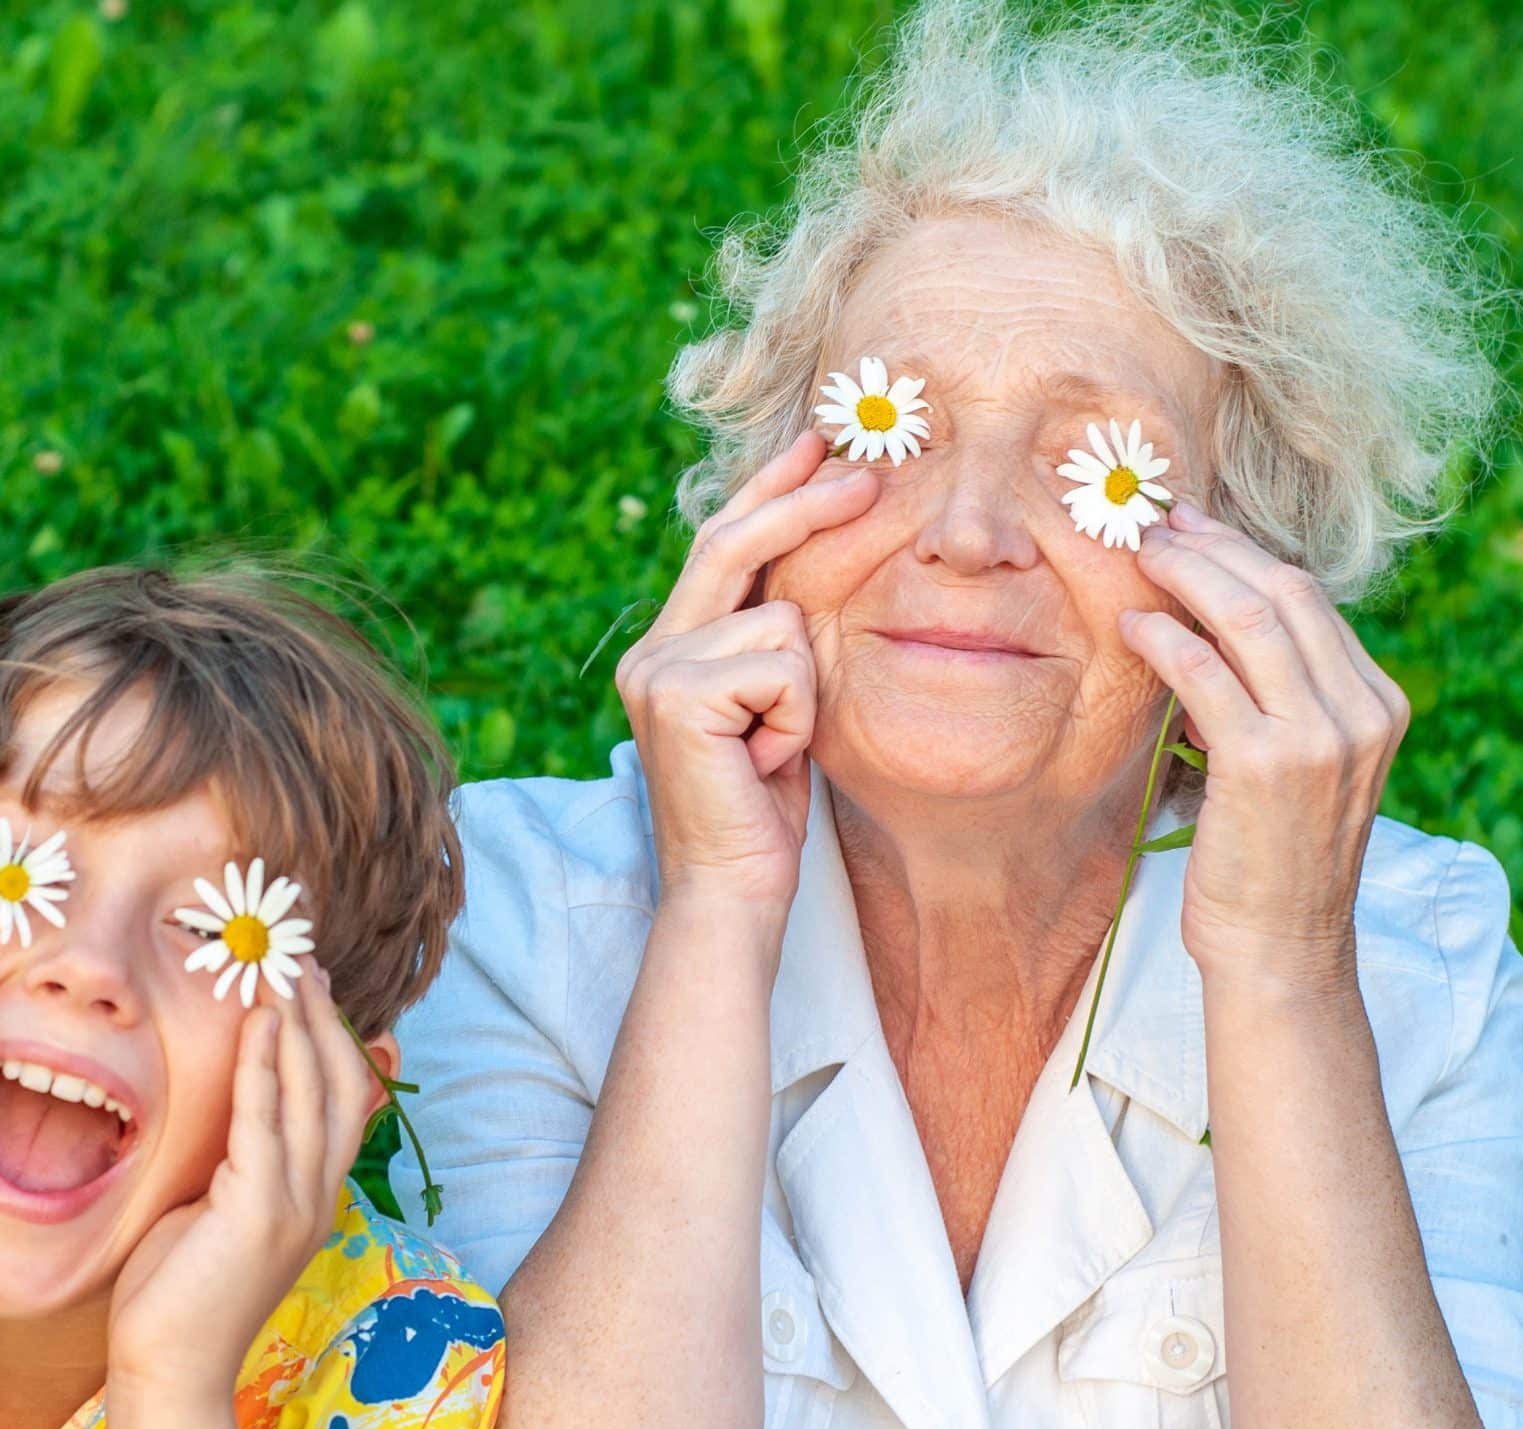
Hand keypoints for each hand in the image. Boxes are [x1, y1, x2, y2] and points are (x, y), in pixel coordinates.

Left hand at [108, 967, 376, 1405]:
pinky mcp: (259, 1214)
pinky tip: (259, 1021)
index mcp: (314, 1200)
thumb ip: (232, 1161)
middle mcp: (319, 1198)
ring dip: (299, 1024)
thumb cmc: (176, 1297)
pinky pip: (267, 1122)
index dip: (332, 1036)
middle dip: (323, 1014)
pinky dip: (265, 1065)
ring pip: (313, 1094)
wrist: (167, 1373)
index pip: (343, 1101)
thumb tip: (224, 1107)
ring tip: (282, 969)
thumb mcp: (212, 1212)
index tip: (308, 982)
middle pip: (342, 1085)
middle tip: (300, 956)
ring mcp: (296, 1207)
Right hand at [615, 428, 876, 912]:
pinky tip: (767, 760)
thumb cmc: (764, 811)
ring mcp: (658, 669)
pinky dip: (796, 716)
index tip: (818, 446)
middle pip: (734, 545)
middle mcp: (652, 651)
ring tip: (776, 748)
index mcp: (671, 649)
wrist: (731, 889)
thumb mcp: (775, 708)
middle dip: (805, 504)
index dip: (769, 490)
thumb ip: (772, 644)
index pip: (721, 546)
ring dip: (806, 690)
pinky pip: (782, 665)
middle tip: (870, 477)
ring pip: (781, 620)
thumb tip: (811, 571)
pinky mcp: (679, 694)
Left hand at [1119, 503, 1411, 984]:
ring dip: (1188, 576)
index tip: (1197, 529)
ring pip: (1250, 619)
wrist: (1282, 949)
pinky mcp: (1267, 763)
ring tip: (1141, 557)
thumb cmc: (1272, 859)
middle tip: (1160, 526)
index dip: (1246, 555)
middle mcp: (1362, 713)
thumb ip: (1279, 699)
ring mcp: (1321, 736)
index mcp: (1379, 705)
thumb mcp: (1299, 767)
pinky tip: (1134, 625)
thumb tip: (1215, 632)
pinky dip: (1166, 639)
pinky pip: (1207, 675)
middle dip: (1216, 549)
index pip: (1313, 602)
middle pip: (1286, 593)